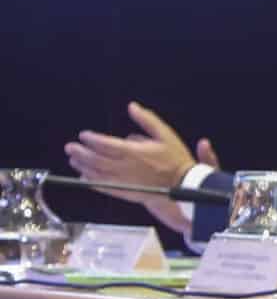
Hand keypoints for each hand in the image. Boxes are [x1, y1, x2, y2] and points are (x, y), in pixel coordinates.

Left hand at [68, 103, 206, 231]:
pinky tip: (84, 176)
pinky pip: (102, 186)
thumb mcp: (165, 134)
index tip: (84, 135)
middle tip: (70, 147)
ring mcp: (123, 180)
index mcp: (133, 151)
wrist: (184, 184)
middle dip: (80, 152)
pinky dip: (90, 181)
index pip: (104, 143)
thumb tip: (133, 107)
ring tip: (74, 160)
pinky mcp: (124, 192)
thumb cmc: (175, 159)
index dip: (91, 138)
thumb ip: (147, 120)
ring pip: (95, 173)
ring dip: (82, 166)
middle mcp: (124, 166)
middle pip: (95, 159)